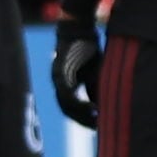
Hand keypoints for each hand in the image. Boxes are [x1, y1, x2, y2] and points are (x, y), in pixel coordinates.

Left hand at [49, 12, 101, 128]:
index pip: (70, 108)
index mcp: (65, 84)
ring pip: (65, 104)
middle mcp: (58, 83)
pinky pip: (67, 94)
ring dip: (82, 114)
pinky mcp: (59, 73)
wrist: (79, 29)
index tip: (96, 125)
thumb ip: (93, 89)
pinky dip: (80, 103)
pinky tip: (93, 107)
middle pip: (66, 110)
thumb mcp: (93, 73)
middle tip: (96, 127)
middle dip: (82, 120)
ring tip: (97, 119)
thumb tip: (100, 106)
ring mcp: (57, 79)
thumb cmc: (87, 50)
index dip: (82, 118)